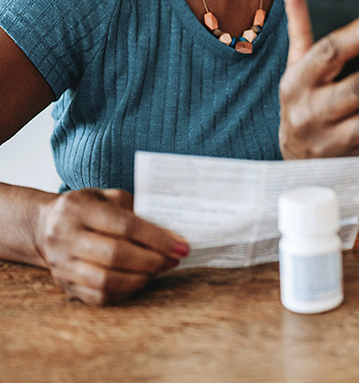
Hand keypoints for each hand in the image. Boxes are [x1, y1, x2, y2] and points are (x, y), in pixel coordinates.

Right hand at [36, 188, 189, 305]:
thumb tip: (168, 231)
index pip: (125, 225)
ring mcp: (62, 265)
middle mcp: (65, 238)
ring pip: (106, 280)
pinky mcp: (64, 285)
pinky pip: (98, 296)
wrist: (44, 226)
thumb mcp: (106, 196)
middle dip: (152, 260)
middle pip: (116, 255)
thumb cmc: (86, 207)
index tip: (181, 245)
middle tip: (173, 260)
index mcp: (78, 209)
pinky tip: (140, 281)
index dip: (157, 238)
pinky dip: (125, 291)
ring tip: (159, 270)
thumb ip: (134, 208)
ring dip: (140, 278)